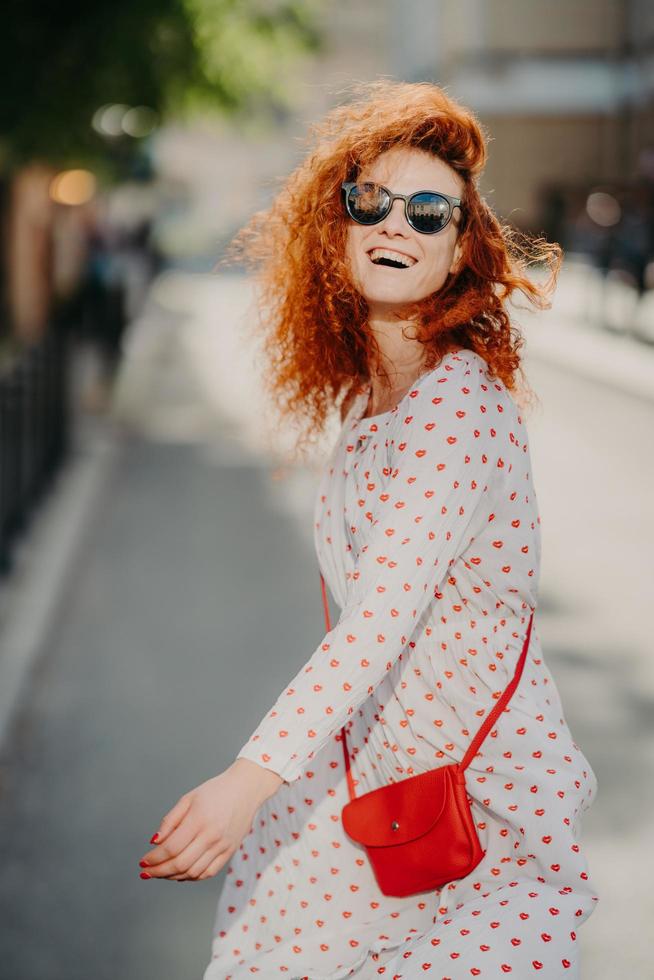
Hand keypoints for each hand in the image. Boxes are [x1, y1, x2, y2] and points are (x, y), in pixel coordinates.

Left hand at [138, 758, 282, 881]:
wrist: (246, 789)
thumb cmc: (215, 791)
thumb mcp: (189, 798)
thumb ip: (170, 820)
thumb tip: (155, 842)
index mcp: (199, 819)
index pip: (171, 847)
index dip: (154, 858)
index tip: (143, 861)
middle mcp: (211, 835)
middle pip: (180, 864)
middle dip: (159, 871)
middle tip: (147, 872)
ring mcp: (222, 846)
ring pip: (193, 872)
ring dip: (173, 876)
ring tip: (162, 873)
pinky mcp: (230, 851)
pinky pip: (208, 872)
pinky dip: (191, 877)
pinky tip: (181, 873)